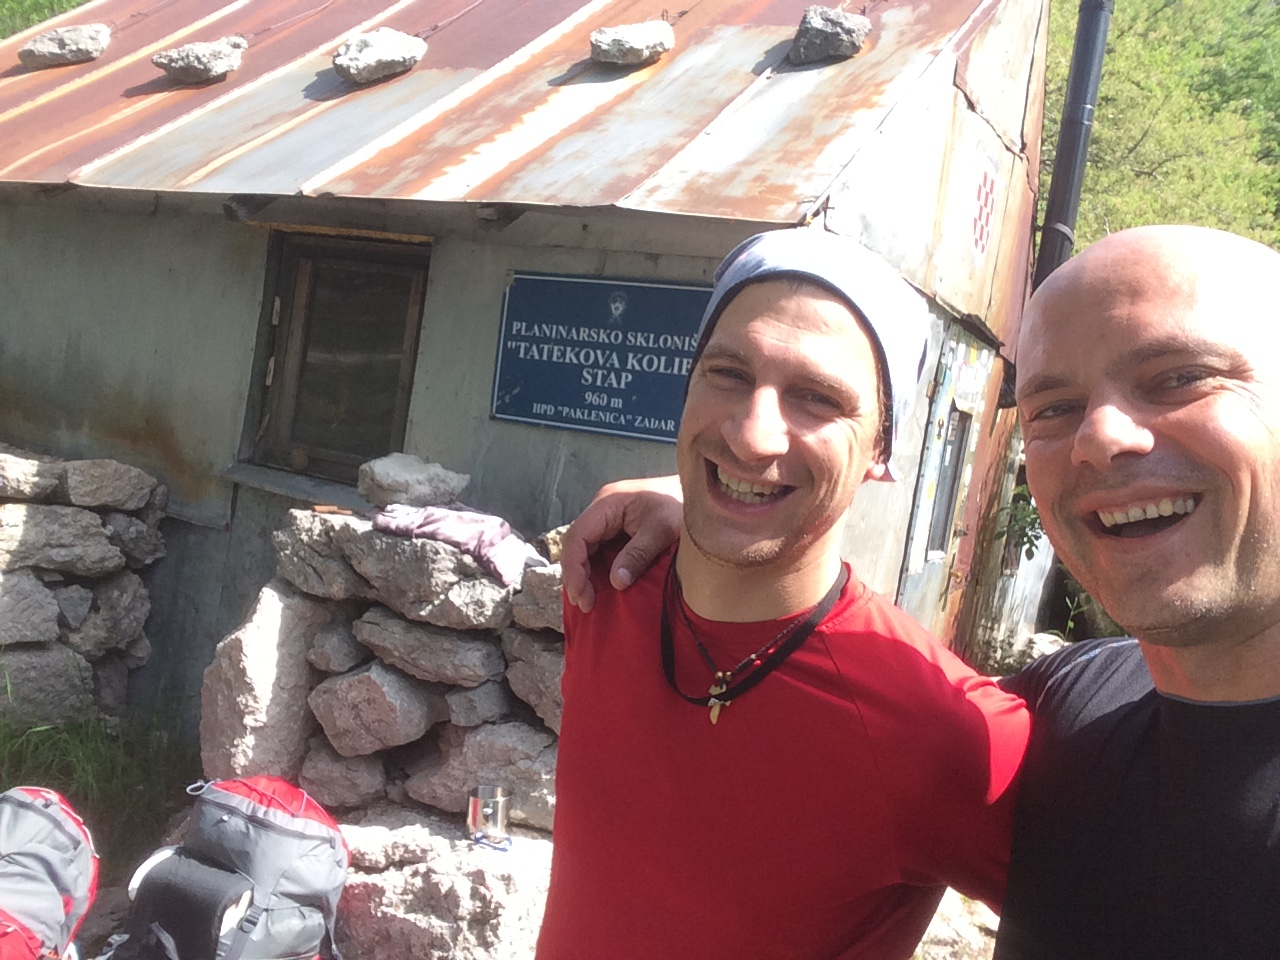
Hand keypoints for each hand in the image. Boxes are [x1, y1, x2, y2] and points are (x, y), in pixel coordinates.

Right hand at [562, 474, 683, 612]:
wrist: (700, 493)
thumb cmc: (680, 505)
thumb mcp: (661, 531)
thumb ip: (637, 555)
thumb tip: (616, 582)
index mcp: (607, 502)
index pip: (577, 536)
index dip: (574, 568)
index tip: (580, 594)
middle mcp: (602, 508)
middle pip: (577, 544)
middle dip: (576, 575)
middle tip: (585, 604)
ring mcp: (608, 517)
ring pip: (585, 548)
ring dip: (583, 574)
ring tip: (588, 601)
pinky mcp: (617, 527)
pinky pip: (598, 549)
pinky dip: (595, 569)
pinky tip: (598, 587)